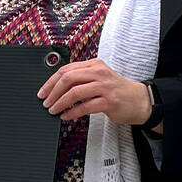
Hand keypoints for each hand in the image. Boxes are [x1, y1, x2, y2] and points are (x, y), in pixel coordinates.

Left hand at [37, 58, 151, 124]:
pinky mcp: (108, 101)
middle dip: (52, 91)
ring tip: (53, 110)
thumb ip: (81, 78)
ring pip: (74, 92)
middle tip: (45, 102)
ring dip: (60, 103)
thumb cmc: (116, 90)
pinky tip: (66, 116)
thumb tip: (56, 87)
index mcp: (94, 64)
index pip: (67, 69)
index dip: (51, 81)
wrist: (139, 100)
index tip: (43, 92)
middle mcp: (99, 73)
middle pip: (68, 78)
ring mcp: (104, 87)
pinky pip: (84, 107)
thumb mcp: (99, 77)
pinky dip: (72, 112)